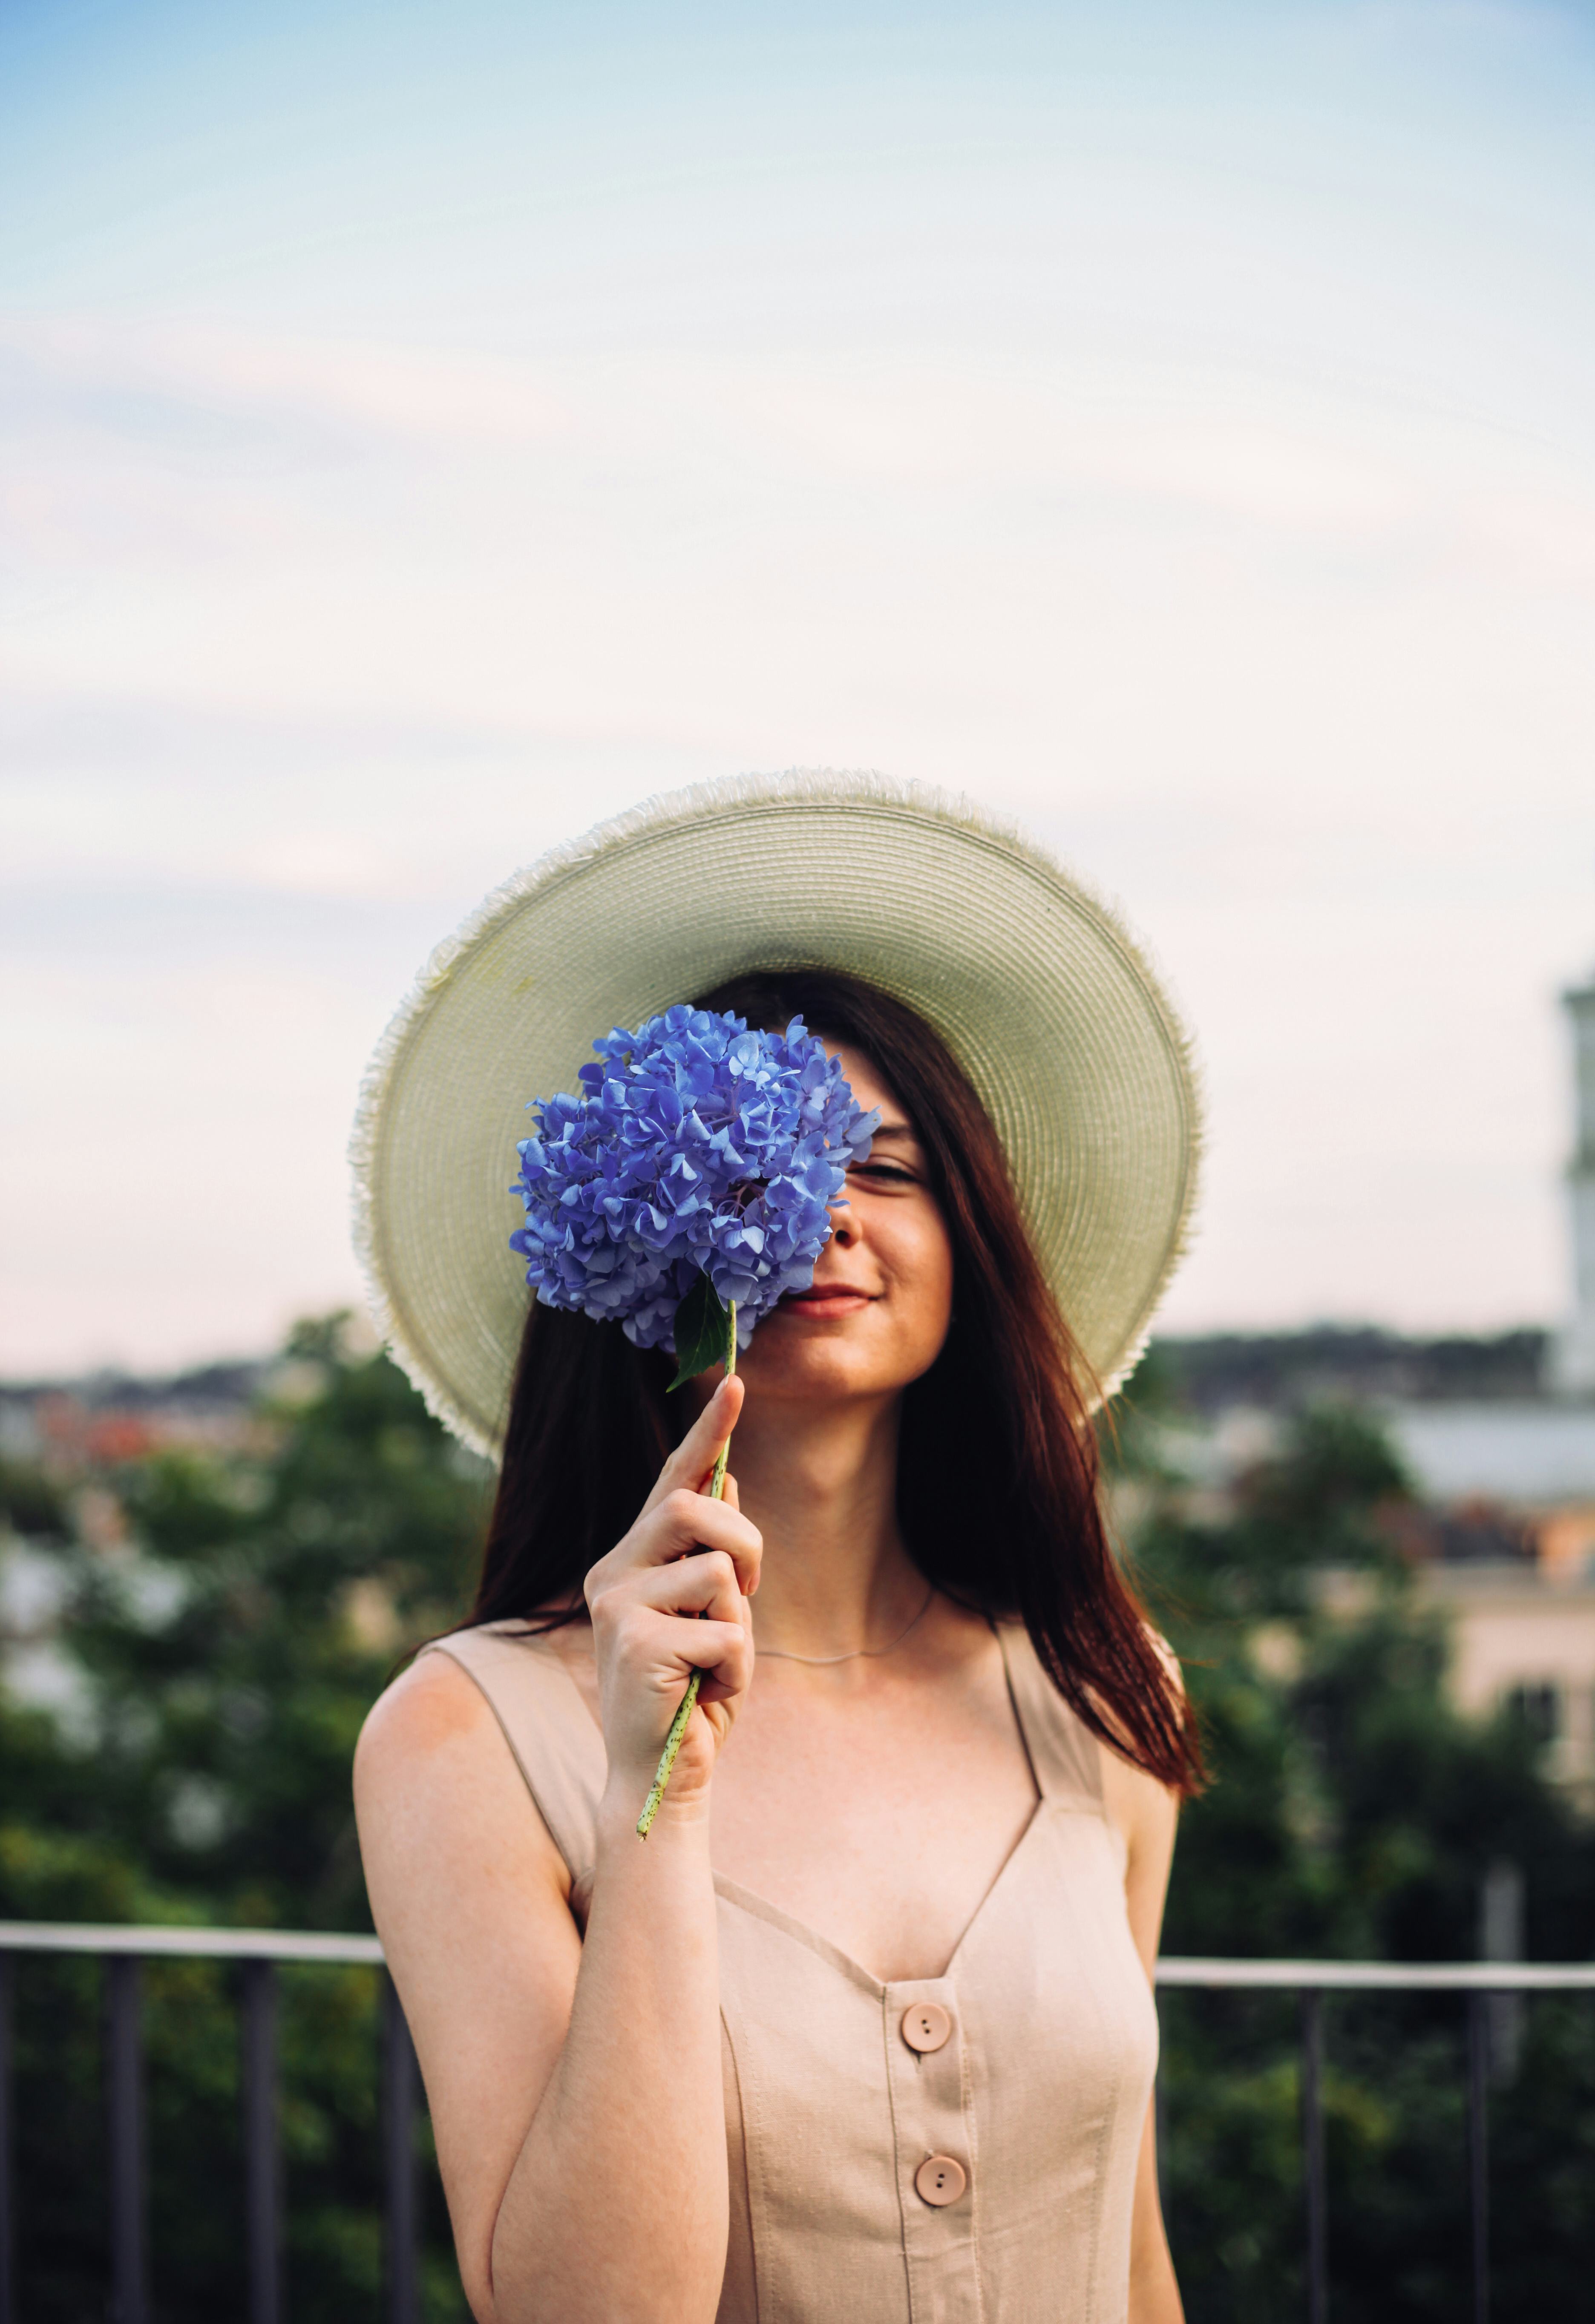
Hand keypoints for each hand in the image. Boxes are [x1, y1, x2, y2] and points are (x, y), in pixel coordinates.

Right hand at [583, 1375, 758, 1816]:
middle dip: (745, 1546)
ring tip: (714, 1663)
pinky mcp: (632, 1641)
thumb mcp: (712, 1616)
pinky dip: (736, 1666)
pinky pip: (724, 1629)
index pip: (673, 1481)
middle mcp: (612, 1572)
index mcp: (630, 1560)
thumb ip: (711, 1557)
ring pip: (718, 1569)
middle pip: (697, 1510)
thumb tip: (728, 1483)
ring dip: (741, 1623)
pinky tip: (707, 1693)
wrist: (660, 1776)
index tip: (734, 1379)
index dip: (706, 1430)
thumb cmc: (691, 1695)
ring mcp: (616, 1604)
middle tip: (747, 1596)